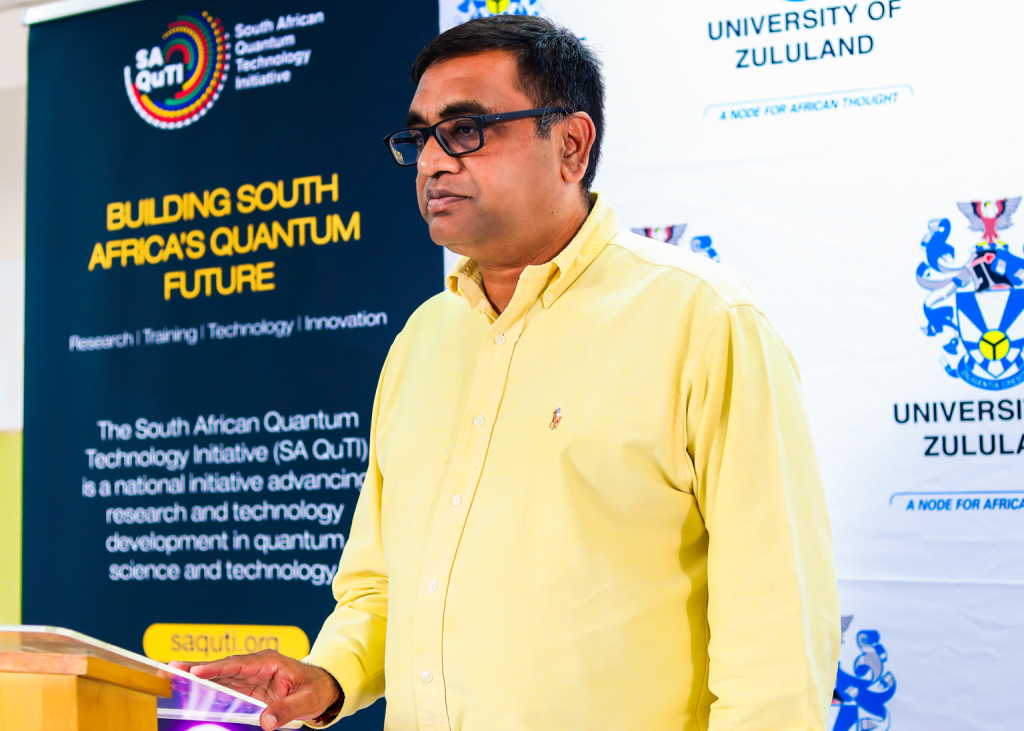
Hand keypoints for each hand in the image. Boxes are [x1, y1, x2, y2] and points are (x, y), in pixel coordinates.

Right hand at [169, 650, 341, 729]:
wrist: (321, 688)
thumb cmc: (315, 689)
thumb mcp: (306, 700)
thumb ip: (286, 710)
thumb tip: (266, 722)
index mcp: (270, 661)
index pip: (239, 664)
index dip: (217, 667)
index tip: (197, 671)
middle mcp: (256, 665)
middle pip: (223, 667)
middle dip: (198, 668)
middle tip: (172, 669)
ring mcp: (249, 675)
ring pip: (219, 675)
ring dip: (197, 677)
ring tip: (173, 677)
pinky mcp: (246, 686)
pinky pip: (224, 686)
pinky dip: (206, 688)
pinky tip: (189, 691)